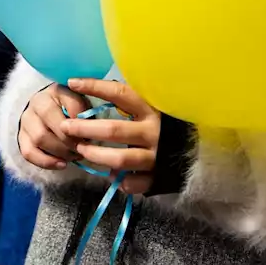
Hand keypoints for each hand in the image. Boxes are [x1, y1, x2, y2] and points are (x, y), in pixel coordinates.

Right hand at [18, 84, 89, 170]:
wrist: (47, 114)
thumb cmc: (71, 110)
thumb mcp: (82, 105)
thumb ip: (87, 112)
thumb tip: (92, 131)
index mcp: (57, 90)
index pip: (71, 101)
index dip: (83, 119)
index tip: (94, 131)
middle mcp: (38, 101)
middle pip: (51, 118)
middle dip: (71, 138)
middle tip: (84, 148)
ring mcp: (27, 119)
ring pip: (40, 137)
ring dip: (61, 151)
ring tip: (75, 156)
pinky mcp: (21, 137)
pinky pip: (28, 152)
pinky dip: (46, 162)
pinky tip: (62, 164)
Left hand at [59, 78, 161, 194]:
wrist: (199, 150)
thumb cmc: (167, 123)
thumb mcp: (153, 106)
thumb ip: (129, 100)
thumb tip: (94, 88)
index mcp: (152, 109)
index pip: (120, 94)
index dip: (95, 87)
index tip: (73, 82)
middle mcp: (154, 131)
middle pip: (113, 130)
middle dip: (85, 128)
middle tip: (67, 127)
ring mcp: (156, 156)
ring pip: (119, 159)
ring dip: (96, 155)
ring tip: (80, 150)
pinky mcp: (157, 177)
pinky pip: (132, 182)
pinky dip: (119, 180)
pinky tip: (110, 175)